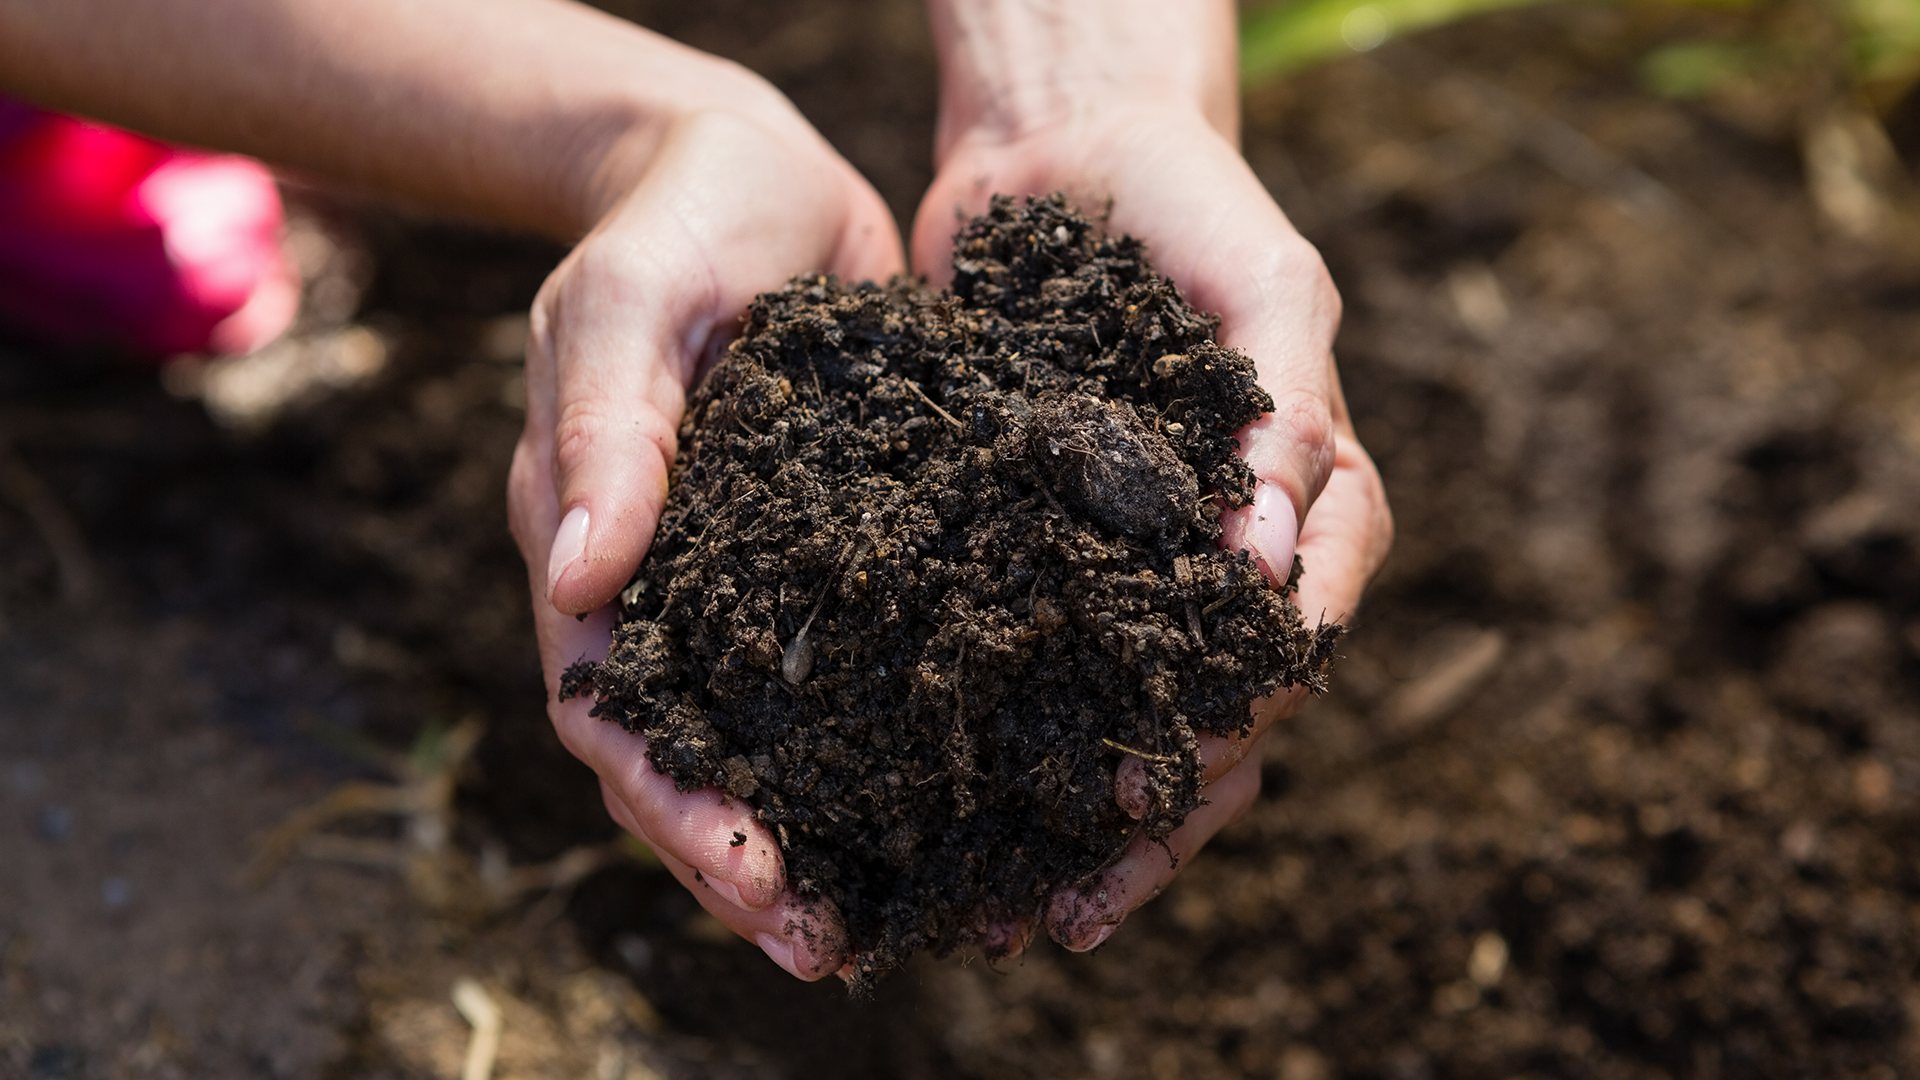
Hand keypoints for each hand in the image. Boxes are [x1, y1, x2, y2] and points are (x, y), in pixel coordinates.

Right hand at [507, 88, 902, 979]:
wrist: (756, 172)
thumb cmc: (675, 223)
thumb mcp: (627, 305)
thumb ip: (605, 434)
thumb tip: (580, 581)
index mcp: (590, 548)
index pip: (611, 711)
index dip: (672, 804)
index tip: (751, 873)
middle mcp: (666, 586)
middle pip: (689, 756)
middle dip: (747, 859)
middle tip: (830, 946)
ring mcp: (750, 580)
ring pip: (773, 735)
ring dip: (823, 828)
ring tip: (893, 916)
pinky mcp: (835, 554)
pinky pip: (854, 665)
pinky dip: (887, 741)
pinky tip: (959, 795)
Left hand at [914, 0, 1392, 953]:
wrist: (1065, 146)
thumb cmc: (1193, 202)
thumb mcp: (1272, 284)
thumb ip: (1293, 408)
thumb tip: (1278, 564)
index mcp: (1314, 509)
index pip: (1289, 653)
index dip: (1230, 740)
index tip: (1159, 806)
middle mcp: (1229, 557)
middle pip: (1212, 720)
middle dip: (1146, 823)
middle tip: (1063, 907)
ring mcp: (1133, 560)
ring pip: (1122, 717)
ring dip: (1074, 818)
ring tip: (1008, 904)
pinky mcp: (1040, 543)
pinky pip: (1034, 654)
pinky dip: (1003, 732)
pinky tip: (946, 802)